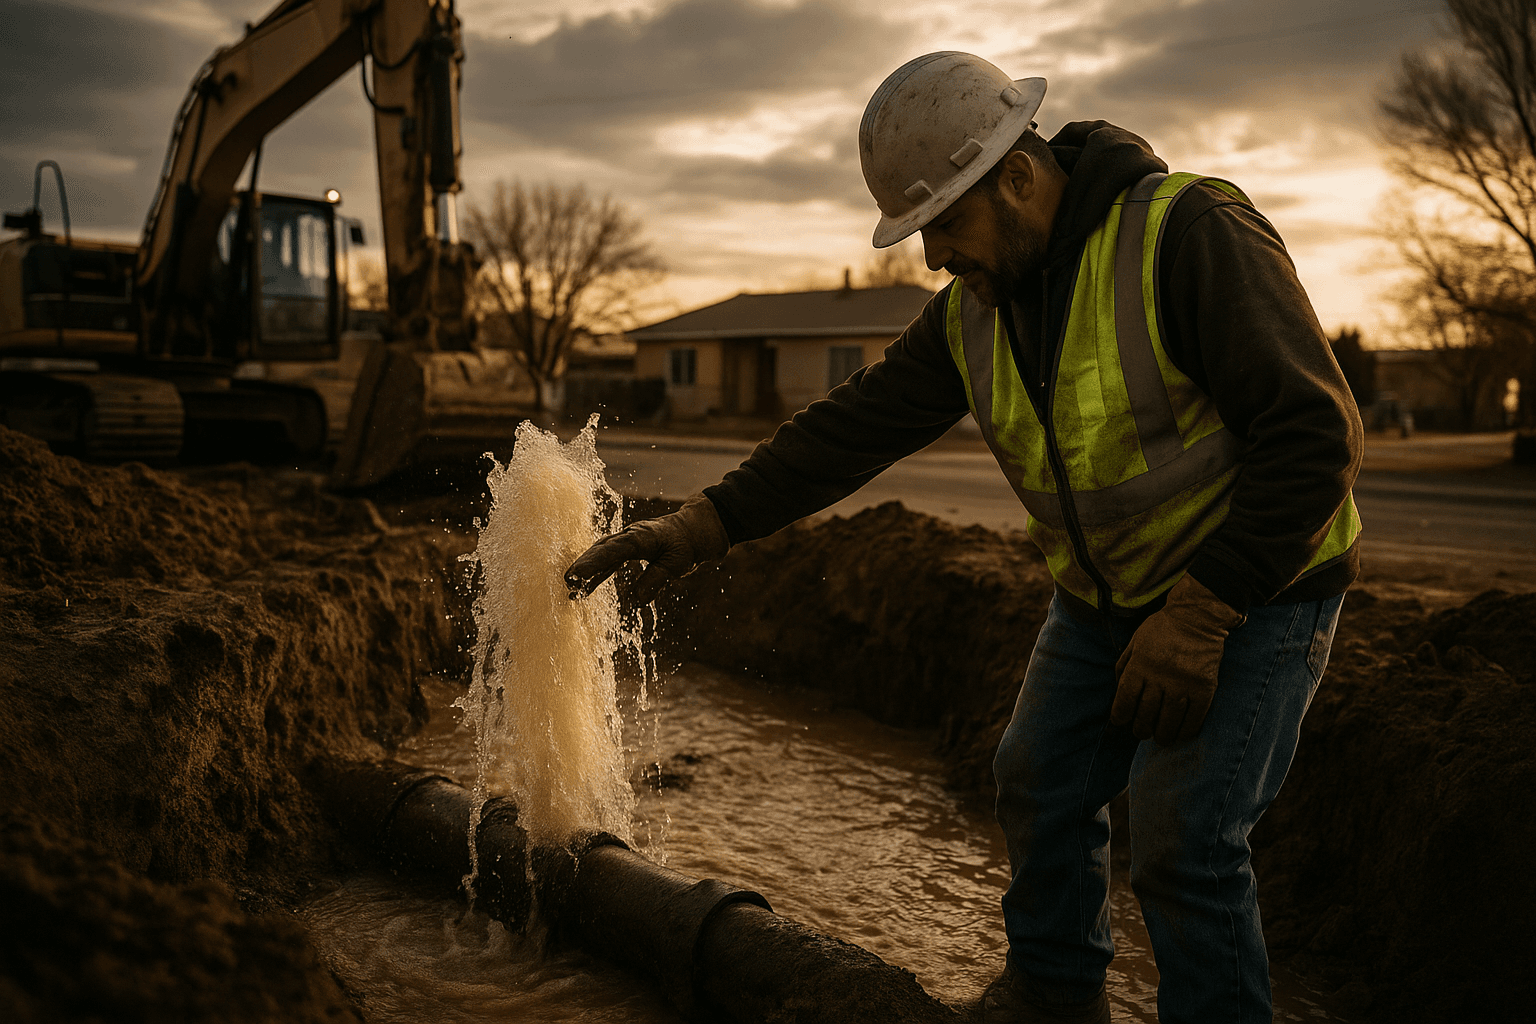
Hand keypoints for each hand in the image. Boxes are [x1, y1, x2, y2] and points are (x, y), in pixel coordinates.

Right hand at [564, 494, 729, 603]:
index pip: (612, 551)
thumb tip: (635, 602)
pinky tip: (585, 588)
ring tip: (571, 589)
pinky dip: (597, 573)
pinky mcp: (628, 549)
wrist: (695, 530)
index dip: (593, 563)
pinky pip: (608, 561)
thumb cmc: (687, 545)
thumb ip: (655, 580)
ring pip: (601, 554)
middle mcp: (630, 536)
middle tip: (567, 582)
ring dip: (586, 570)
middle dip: (583, 565)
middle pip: (601, 550)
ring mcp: (627, 541)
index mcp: (640, 537)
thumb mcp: (676, 565)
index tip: (576, 575)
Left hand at [1110, 574, 1244, 744]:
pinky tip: (1181, 734)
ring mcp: (1183, 684)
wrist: (1198, 617)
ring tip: (1160, 738)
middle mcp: (1159, 677)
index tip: (1121, 721)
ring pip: (1169, 720)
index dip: (1121, 716)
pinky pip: (1194, 718)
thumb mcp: (1135, 641)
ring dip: (1162, 735)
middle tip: (1142, 732)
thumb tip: (1118, 692)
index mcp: (1140, 665)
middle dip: (1141, 729)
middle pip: (1146, 714)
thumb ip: (1125, 665)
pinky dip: (1186, 731)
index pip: (1125, 700)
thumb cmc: (1163, 628)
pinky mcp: (1204, 688)